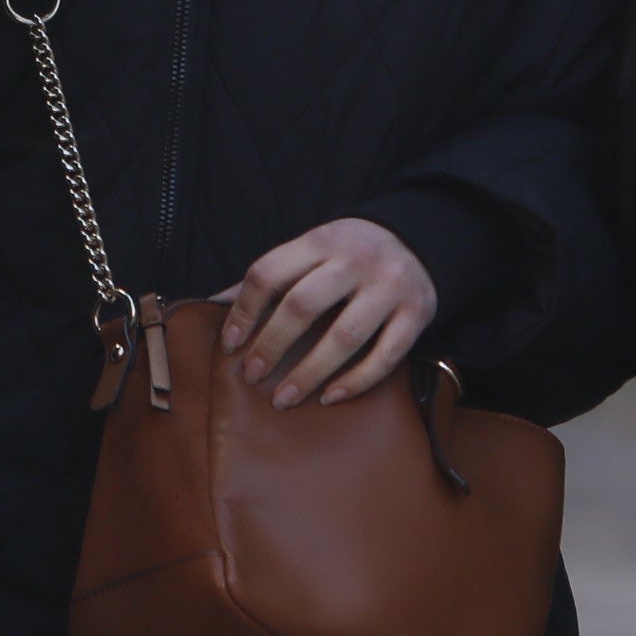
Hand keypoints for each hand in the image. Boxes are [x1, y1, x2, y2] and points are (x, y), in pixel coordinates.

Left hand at [219, 217, 438, 410]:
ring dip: (310, 372)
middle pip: (303, 305)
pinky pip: (386, 355)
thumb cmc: (351, 252)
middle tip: (253, 376)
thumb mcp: (313, 248)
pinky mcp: (417, 313)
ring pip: (345, 335)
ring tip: (284, 398)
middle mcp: (355, 261)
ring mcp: (389, 287)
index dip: (244, 311)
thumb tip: (214, 303)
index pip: (269, 272)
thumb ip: (271, 275)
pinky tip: (331, 396)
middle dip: (272, 345)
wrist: (421, 237)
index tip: (229, 344)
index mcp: (321, 241)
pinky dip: (357, 380)